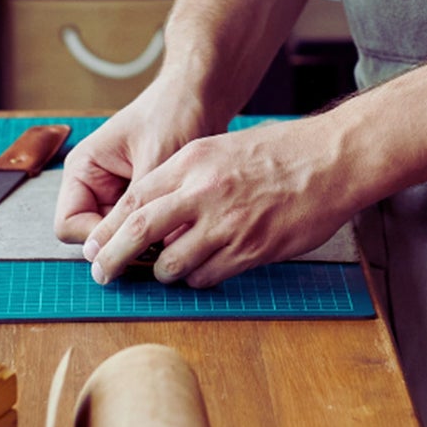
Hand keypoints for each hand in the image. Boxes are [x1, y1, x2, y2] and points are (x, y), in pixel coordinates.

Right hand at [52, 75, 210, 244]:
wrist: (200, 94)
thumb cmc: (174, 113)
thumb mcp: (154, 159)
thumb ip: (137, 206)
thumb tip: (129, 252)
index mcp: (82, 170)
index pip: (69, 226)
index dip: (97, 241)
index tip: (131, 244)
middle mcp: (93, 185)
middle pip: (93, 237)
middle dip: (122, 245)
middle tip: (158, 243)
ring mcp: (116, 193)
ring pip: (118, 237)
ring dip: (141, 240)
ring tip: (172, 229)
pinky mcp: (139, 198)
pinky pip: (139, 229)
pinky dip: (156, 232)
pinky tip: (180, 222)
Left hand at [84, 116, 358, 288]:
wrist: (331, 160)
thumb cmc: (281, 150)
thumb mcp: (223, 147)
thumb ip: (187, 177)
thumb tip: (153, 211)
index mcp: (194, 161)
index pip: (134, 200)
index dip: (108, 228)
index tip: (94, 246)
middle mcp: (204, 191)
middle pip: (138, 233)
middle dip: (111, 259)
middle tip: (101, 274)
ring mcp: (227, 224)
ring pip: (171, 264)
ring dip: (164, 272)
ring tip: (169, 268)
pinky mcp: (250, 250)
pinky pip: (207, 277)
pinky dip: (198, 278)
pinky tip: (206, 268)